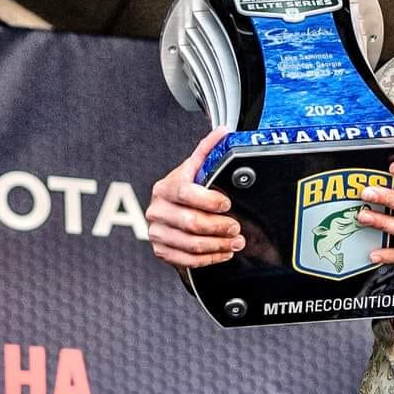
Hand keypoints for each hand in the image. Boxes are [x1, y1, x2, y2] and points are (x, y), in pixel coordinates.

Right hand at [145, 128, 244, 269]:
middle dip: (219, 227)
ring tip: (236, 242)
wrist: (172, 212)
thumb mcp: (197, 170)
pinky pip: (186, 260)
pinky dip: (209, 259)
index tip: (227, 204)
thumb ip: (208, 151)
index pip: (186, 193)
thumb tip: (223, 132)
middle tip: (237, 228)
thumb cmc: (188, 190)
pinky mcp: (162, 251)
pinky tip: (224, 253)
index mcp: (165, 188)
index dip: (209, 200)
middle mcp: (157, 210)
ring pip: (190, 244)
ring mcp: (157, 232)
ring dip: (218, 245)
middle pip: (190, 223)